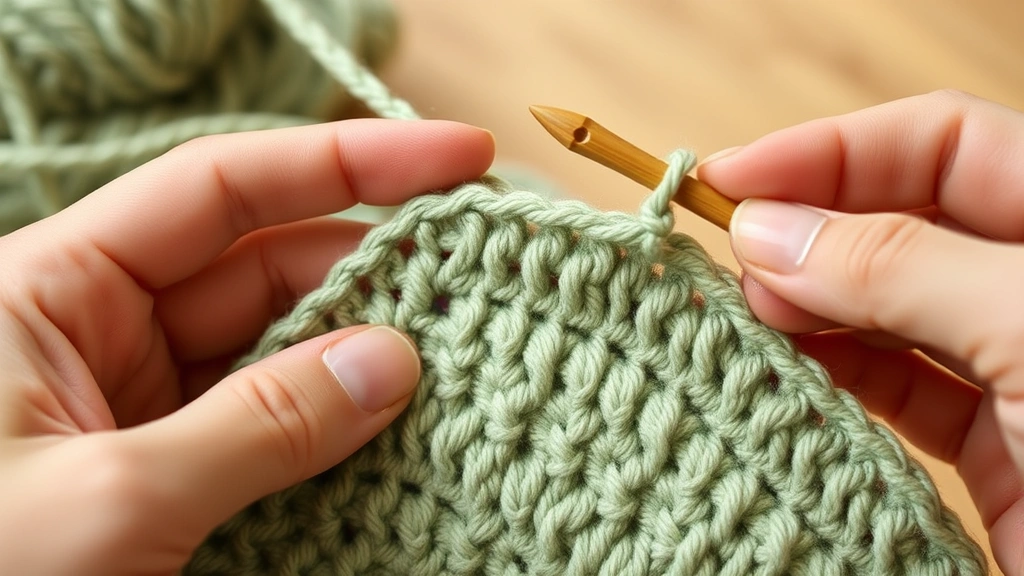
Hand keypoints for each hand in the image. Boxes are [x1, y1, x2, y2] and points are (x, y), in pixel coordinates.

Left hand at [0, 120, 493, 574]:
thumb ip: (259, 424)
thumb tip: (391, 361)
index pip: (221, 188)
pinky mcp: (169, 467)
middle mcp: (100, 331)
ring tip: (457, 361)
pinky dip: (333, 428)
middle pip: (266, 265)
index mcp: (53, 289)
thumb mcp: (111, 499)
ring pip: (277, 350)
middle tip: (477, 283)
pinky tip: (398, 431)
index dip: (347, 162)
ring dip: (362, 359)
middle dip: (371, 272)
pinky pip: (269, 424)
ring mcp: (141, 402)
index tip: (457, 156)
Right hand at [698, 90, 1023, 573]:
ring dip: (811, 306)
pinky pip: (897, 391)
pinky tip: (784, 369)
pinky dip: (835, 378)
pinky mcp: (994, 446)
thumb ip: (898, 268)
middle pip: (908, 223)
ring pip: (892, 310)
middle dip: (813, 230)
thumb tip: (770, 233)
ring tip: (743, 311)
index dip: (834, 150)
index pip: (946, 145)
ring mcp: (1017, 367)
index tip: (734, 178)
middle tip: (735, 254)